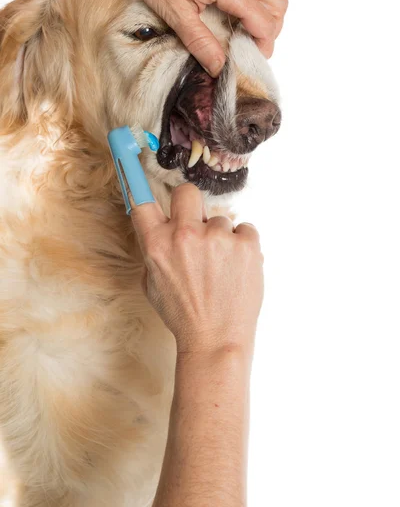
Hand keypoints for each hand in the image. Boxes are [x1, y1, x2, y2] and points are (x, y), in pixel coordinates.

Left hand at [115, 0, 287, 75]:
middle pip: (278, 3)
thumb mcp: (176, 15)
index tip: (251, 58)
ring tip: (252, 21)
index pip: (265, 23)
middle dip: (271, 28)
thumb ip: (200, 43)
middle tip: (252, 44)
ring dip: (270, 3)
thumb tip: (218, 67)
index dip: (264, 45)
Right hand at [130, 184, 263, 353]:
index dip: (138, 183)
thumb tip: (162, 227)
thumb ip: (154, 252)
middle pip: (187, 192)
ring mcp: (218, 238)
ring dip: (221, 238)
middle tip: (197, 226)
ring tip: (221, 268)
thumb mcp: (152, 285)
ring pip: (221, 219)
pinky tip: (237, 269)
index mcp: (157, 245)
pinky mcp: (247, 244)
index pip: (141, 202)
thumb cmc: (183, 315)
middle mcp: (185, 235)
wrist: (216, 339)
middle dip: (191, 205)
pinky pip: (245, 230)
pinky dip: (243, 246)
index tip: (136, 166)